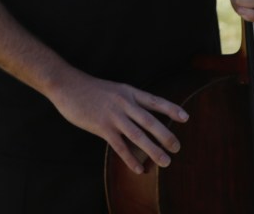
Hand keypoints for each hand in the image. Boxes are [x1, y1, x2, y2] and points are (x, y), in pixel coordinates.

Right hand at [49, 71, 187, 173]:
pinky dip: (130, 159)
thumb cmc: (90, 89)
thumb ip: (127, 102)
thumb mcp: (114, 90)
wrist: (67, 85)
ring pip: (138, 135)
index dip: (171, 109)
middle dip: (166, 135)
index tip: (185, 117)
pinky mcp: (101, 126)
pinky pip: (119, 146)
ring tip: (165, 162)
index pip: (155, 101)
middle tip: (177, 148)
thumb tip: (140, 117)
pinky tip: (138, 169)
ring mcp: (113, 115)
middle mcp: (124, 103)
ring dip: (153, 150)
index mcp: (129, 92)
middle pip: (150, 121)